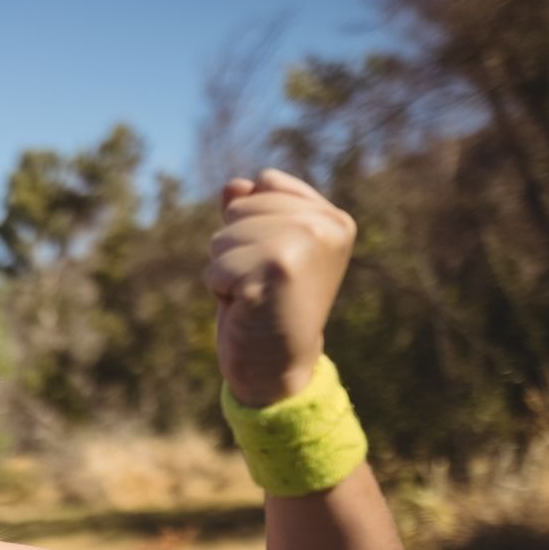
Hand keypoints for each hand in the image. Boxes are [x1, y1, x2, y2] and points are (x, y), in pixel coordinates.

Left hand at [205, 168, 354, 406]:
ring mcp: (303, 247)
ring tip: (254, 295)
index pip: (264, 182)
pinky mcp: (275, 273)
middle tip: (261, 282)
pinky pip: (215, 267)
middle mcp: (325, 227)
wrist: (277, 367)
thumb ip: (251, 212)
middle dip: (235, 247)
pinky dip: (220, 291)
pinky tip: (246, 309)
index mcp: (332, 218)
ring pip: (222, 237)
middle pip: (239, 208)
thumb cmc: (267, 304)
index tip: (274, 260)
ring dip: (225, 270)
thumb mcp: (261, 249)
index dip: (251, 222)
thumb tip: (234, 185)